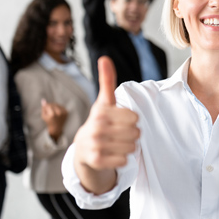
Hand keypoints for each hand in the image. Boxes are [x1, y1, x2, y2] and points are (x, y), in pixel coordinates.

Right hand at [40, 99, 67, 140]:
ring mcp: (63, 112)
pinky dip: (58, 108)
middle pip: (53, 104)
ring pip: (57, 104)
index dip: (46, 106)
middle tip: (49, 110)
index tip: (45, 108)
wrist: (56, 128)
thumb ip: (43, 107)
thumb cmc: (49, 121)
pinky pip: (61, 106)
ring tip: (53, 111)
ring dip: (54, 106)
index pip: (48, 105)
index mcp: (52, 114)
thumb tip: (43, 100)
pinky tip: (57, 112)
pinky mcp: (66, 112)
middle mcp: (59, 113)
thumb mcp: (44, 115)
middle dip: (50, 106)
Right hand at [73, 57, 139, 193]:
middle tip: (118, 134)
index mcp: (101, 112)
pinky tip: (112, 154)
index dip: (130, 120)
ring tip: (116, 144)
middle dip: (131, 134)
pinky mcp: (97, 161)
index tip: (119, 120)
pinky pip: (125, 160)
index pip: (134, 117)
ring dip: (128, 147)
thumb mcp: (103, 102)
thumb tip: (105, 57)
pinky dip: (122, 159)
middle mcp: (96, 128)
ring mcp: (96, 145)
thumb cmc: (99, 122)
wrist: (83, 150)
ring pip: (132, 147)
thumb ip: (107, 80)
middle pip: (136, 133)